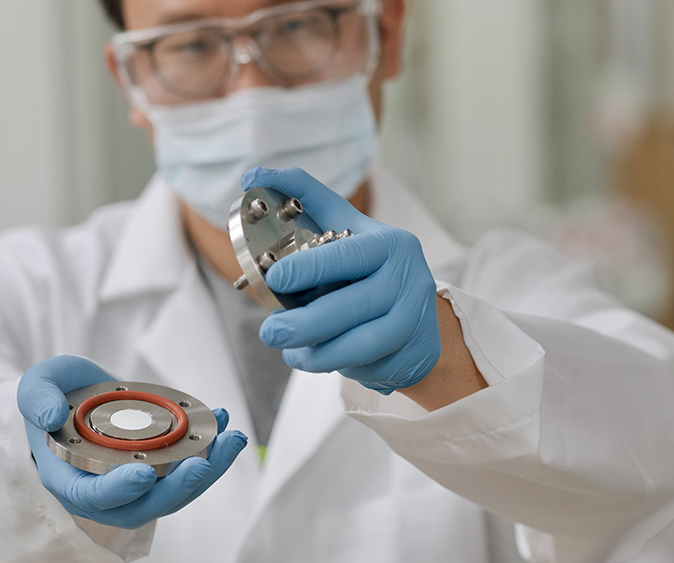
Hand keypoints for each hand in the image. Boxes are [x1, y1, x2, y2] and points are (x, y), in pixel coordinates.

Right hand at [17, 355, 246, 528]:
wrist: (72, 396)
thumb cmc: (52, 396)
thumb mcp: (36, 386)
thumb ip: (37, 398)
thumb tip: (49, 415)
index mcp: (68, 477)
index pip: (92, 497)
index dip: (118, 490)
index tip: (143, 473)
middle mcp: (104, 490)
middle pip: (144, 506)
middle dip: (178, 488)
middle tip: (202, 463)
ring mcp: (134, 482)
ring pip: (174, 492)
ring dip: (208, 470)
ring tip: (231, 440)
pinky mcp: (158, 468)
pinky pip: (186, 469)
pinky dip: (211, 449)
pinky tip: (225, 421)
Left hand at [242, 167, 440, 394]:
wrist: (421, 314)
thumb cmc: (368, 266)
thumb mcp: (345, 226)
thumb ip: (305, 197)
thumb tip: (252, 175)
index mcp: (387, 244)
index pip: (346, 255)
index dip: (309, 268)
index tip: (274, 278)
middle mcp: (407, 278)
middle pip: (352, 306)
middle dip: (304, 324)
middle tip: (270, 331)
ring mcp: (414, 319)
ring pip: (360, 343)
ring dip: (317, 353)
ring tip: (290, 352)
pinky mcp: (414, 352)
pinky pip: (367, 365)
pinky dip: (335, 365)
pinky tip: (316, 357)